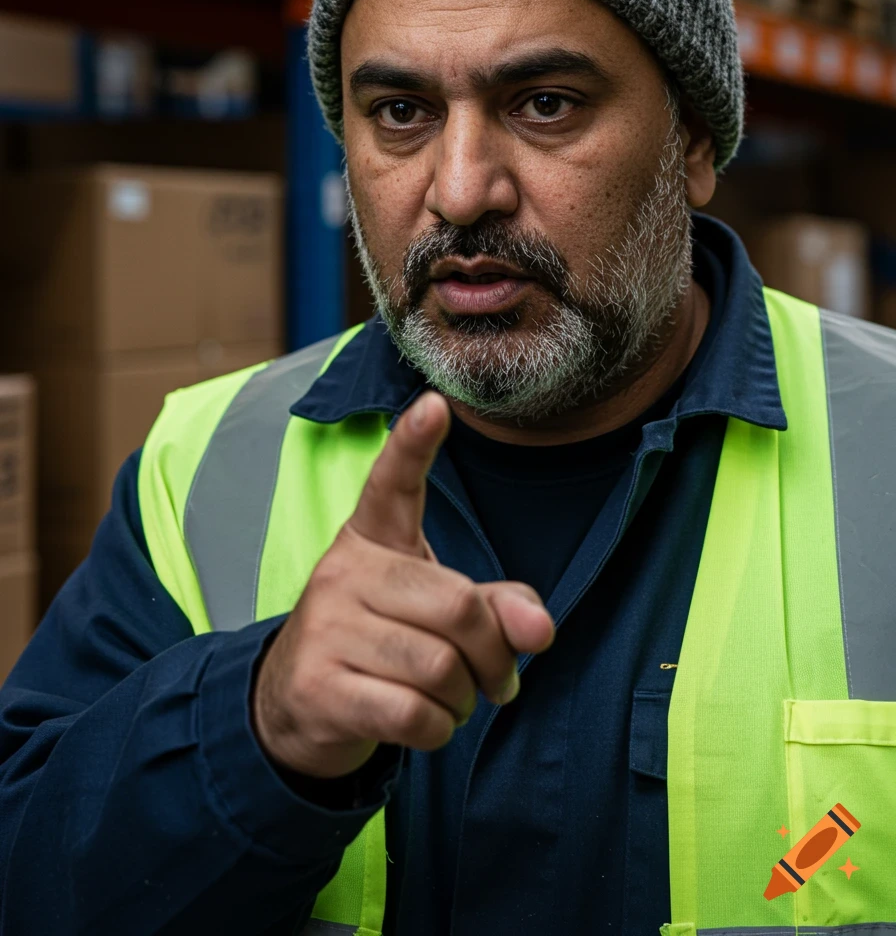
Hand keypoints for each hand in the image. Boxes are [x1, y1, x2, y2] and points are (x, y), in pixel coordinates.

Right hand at [251, 390, 554, 778]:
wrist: (291, 706)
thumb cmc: (380, 643)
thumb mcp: (434, 612)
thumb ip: (495, 607)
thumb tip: (539, 631)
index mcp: (373, 538)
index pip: (392, 483)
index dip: (414, 444)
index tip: (435, 404)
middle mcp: (344, 572)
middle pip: (458, 606)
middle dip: (495, 656)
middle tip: (498, 680)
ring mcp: (326, 628)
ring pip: (441, 668)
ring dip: (466, 699)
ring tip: (452, 701)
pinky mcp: (320, 687)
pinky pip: (414, 714)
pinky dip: (439, 730)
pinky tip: (425, 723)